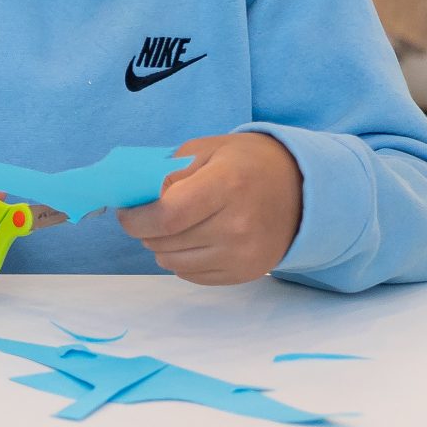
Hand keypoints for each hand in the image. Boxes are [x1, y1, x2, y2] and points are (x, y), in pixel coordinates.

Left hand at [117, 133, 301, 284]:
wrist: (300, 188)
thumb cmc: (244, 163)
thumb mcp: (204, 151)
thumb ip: (167, 173)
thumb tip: (135, 201)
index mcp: (227, 186)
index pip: (167, 216)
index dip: (136, 219)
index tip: (127, 213)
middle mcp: (238, 225)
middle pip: (167, 242)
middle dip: (145, 230)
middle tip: (148, 216)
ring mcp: (245, 254)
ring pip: (174, 263)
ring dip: (161, 246)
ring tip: (172, 226)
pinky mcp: (247, 273)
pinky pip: (192, 275)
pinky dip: (181, 260)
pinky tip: (192, 239)